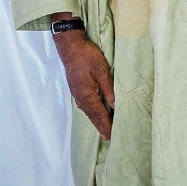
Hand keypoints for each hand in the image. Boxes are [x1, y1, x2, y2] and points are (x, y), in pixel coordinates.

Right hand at [52, 21, 114, 139]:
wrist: (70, 46)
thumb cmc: (86, 56)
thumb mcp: (102, 71)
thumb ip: (109, 89)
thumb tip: (116, 105)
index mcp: (87, 96)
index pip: (100, 116)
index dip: (108, 127)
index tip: (114, 137)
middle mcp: (81, 99)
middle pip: (94, 118)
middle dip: (103, 128)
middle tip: (111, 139)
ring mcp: (78, 95)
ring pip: (90, 113)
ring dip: (98, 122)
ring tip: (106, 131)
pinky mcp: (78, 90)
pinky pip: (87, 106)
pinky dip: (94, 114)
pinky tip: (97, 115)